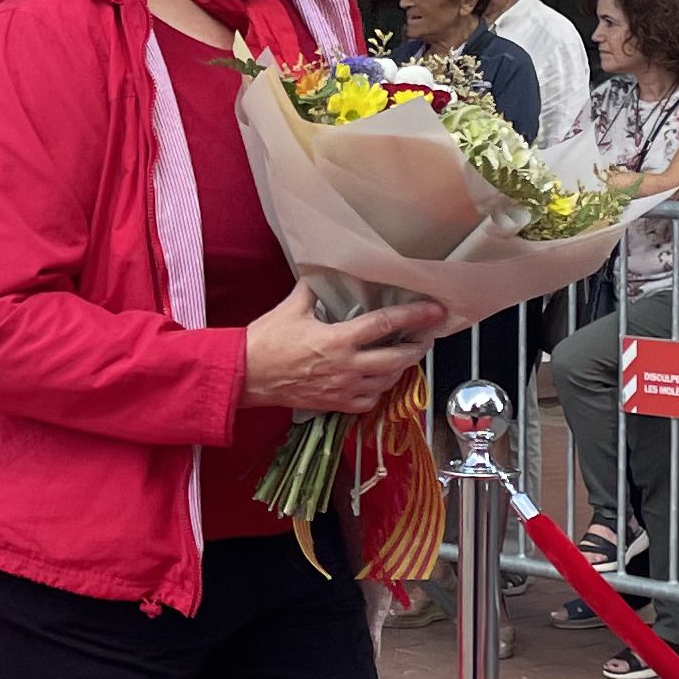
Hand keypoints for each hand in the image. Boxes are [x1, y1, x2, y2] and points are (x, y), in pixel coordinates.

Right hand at [239, 293, 443, 414]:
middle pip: (397, 359)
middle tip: (424, 336)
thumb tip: (327, 273)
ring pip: (387, 382)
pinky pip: (369, 402)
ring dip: (400, 369)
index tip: (435, 311)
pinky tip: (378, 380)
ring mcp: (342, 389)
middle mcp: (346, 367)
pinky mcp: (334, 405)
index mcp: (338, 340)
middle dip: (416, 347)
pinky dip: (379, 391)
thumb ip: (315, 290)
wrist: (244, 376)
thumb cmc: (265, 342)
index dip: (415, 316)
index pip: (386, 324)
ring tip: (403, 356)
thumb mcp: (291, 308)